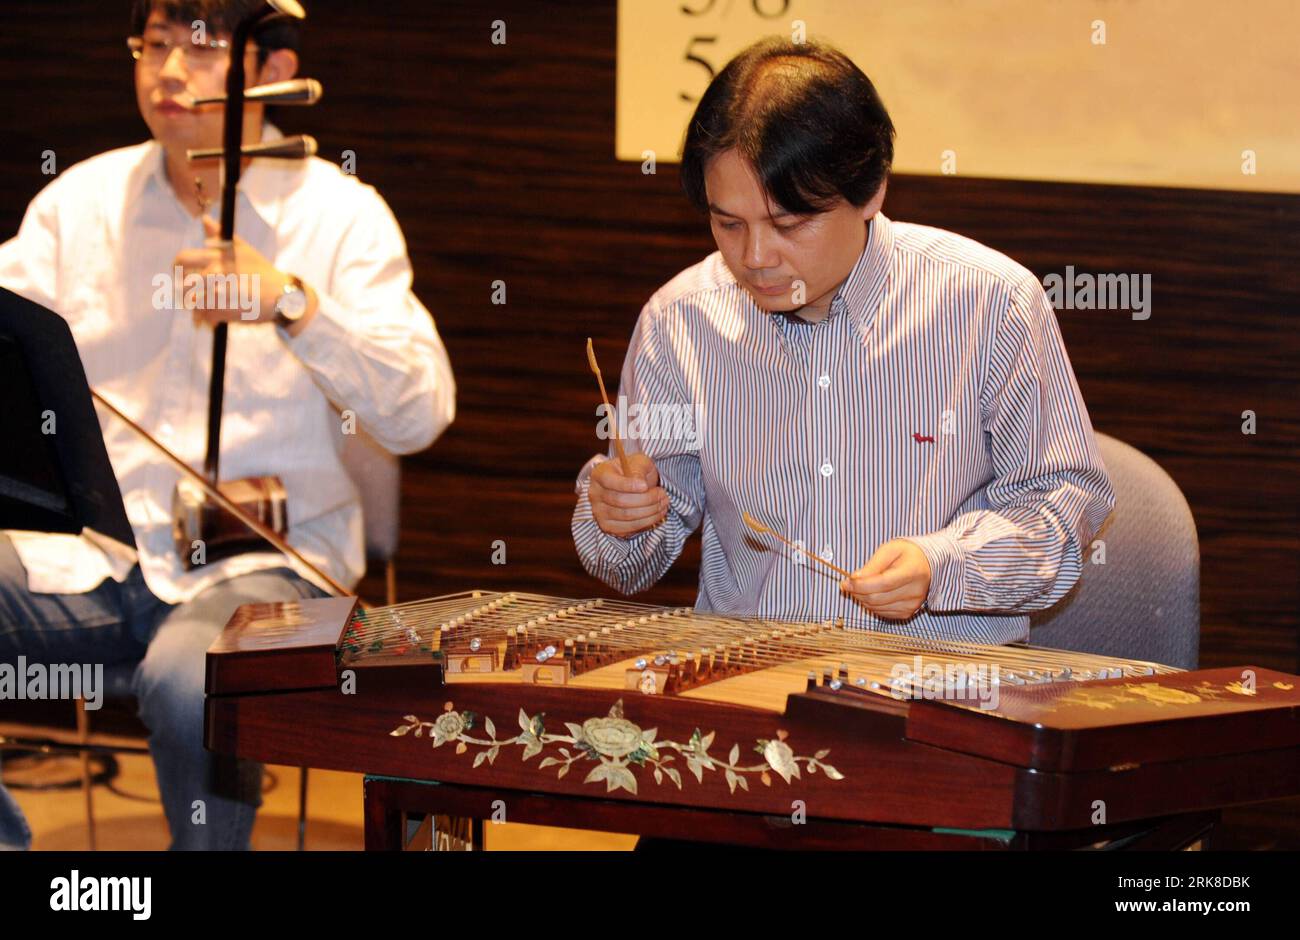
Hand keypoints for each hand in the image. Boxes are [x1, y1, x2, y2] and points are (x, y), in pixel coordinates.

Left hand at [171, 215, 314, 328]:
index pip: (182, 259)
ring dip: (197, 307)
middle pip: (185, 284)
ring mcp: (221, 292)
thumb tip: (204, 219)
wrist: (283, 296)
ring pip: (194, 301)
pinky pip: (205, 316)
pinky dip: (208, 318)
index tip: (183, 275)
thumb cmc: (262, 272)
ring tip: (207, 309)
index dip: (177, 268)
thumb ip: (220, 236)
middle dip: (187, 293)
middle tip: (196, 297)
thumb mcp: (244, 249)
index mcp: (218, 256)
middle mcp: (217, 272)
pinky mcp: (227, 310)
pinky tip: (217, 316)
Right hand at [589, 452, 668, 537]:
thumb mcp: (638, 462)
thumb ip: (638, 468)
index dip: (628, 485)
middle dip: (646, 499)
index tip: (646, 485)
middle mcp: (595, 494)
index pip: (610, 481)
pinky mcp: (608, 526)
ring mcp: (599, 512)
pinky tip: (656, 514)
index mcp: (599, 474)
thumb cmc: (634, 471)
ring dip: (649, 511)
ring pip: (626, 516)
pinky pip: (628, 528)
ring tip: (663, 504)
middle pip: (620, 501)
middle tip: (662, 494)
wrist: (630, 485)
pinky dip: (646, 522)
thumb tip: (640, 482)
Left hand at [841, 539, 931, 619]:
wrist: (927, 565)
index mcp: (912, 572)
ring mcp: (913, 605)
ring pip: (877, 608)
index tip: (846, 582)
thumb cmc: (907, 554)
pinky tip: (872, 594)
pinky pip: (882, 613)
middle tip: (849, 584)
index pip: (882, 583)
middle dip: (857, 592)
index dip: (860, 585)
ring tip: (861, 587)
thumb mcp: (889, 550)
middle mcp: (915, 592)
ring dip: (863, 599)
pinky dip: (872, 605)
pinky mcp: (908, 613)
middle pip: (877, 598)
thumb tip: (854, 579)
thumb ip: (872, 565)